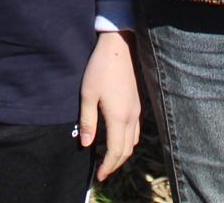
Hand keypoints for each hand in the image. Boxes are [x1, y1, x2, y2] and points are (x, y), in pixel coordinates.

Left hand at [78, 30, 140, 180]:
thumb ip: (87, 122)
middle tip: (103, 172)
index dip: (108, 166)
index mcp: (118, 117)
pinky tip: (119, 139)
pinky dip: (128, 142)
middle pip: (127, 150)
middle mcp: (131, 117)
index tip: (99, 176)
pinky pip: (136, 131)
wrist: (119, 47)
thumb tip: (86, 144)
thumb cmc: (100, 69)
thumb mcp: (87, 95)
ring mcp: (137, 110)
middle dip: (115, 164)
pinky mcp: (137, 103)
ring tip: (109, 159)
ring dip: (123, 154)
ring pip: (134, 142)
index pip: (116, 151)